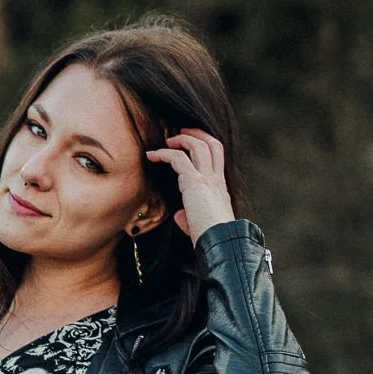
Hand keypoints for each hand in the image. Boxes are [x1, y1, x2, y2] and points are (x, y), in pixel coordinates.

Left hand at [145, 130, 236, 245]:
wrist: (220, 242)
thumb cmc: (210, 238)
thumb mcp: (199, 224)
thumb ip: (189, 217)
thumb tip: (180, 215)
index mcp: (219, 187)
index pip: (216, 157)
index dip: (204, 145)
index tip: (189, 144)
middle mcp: (216, 179)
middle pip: (212, 144)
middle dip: (196, 134)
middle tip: (180, 131)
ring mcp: (208, 178)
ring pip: (199, 145)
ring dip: (181, 139)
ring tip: (167, 139)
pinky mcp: (195, 182)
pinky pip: (178, 159)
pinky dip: (164, 153)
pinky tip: (153, 156)